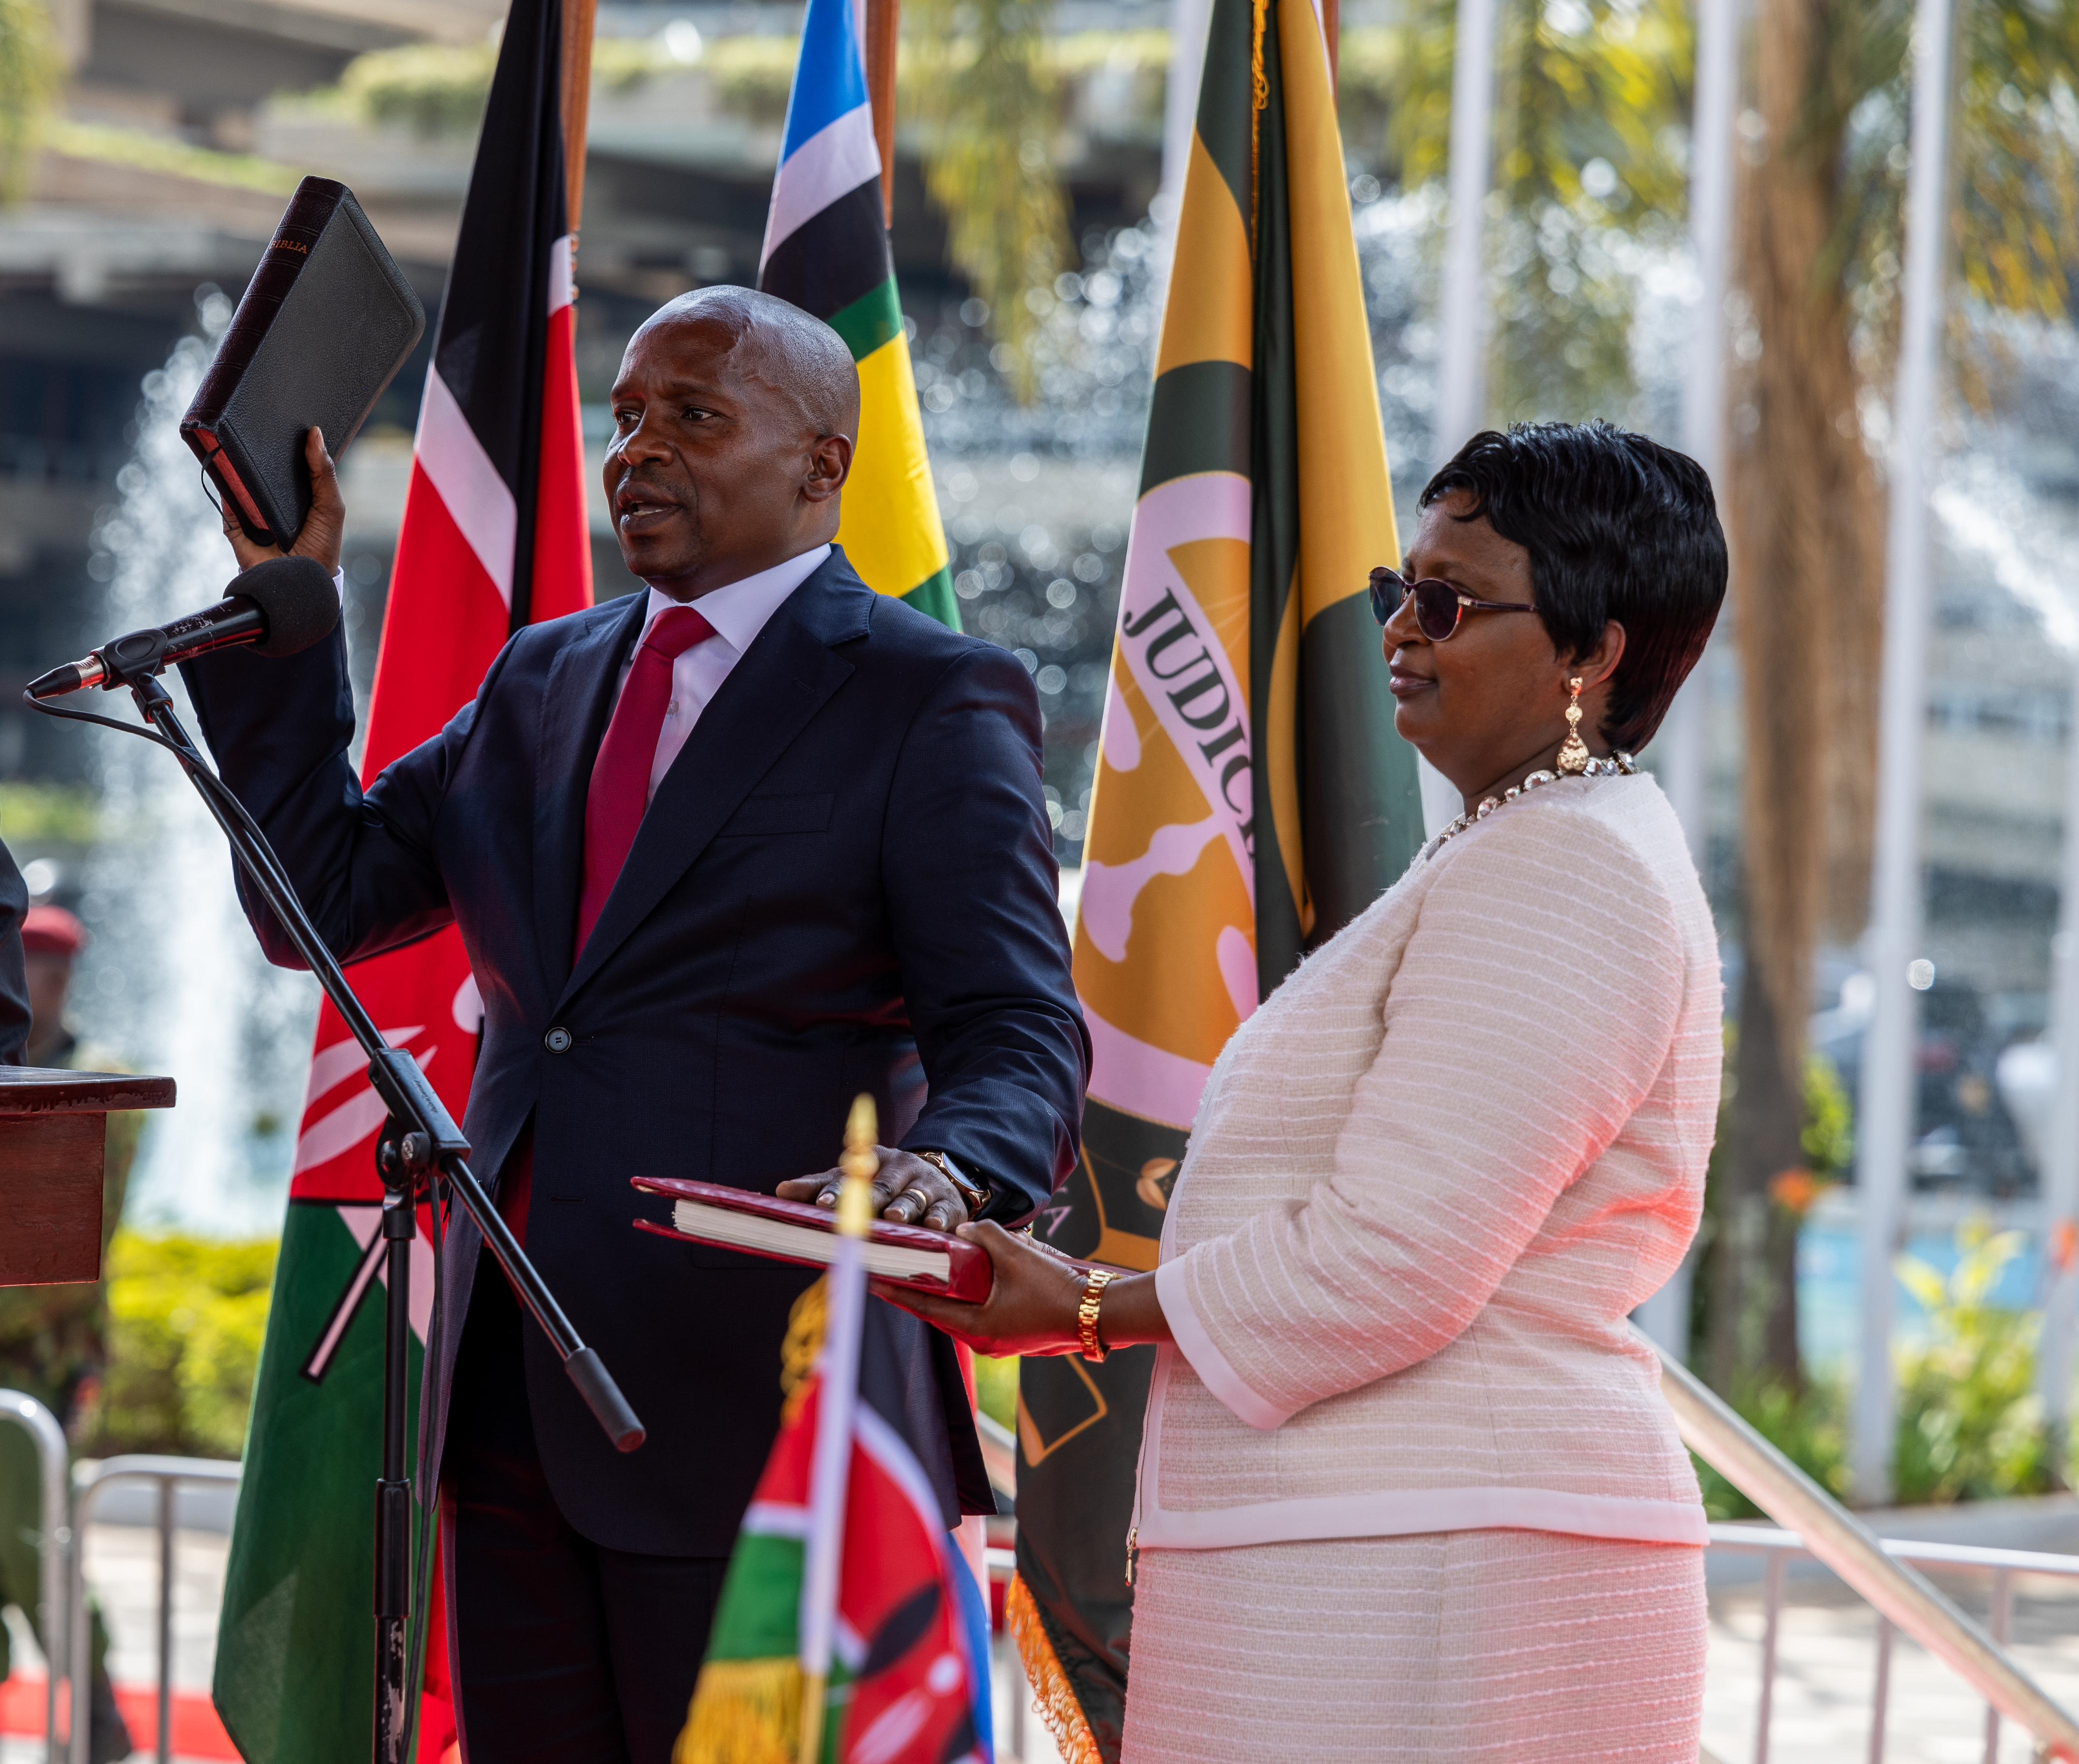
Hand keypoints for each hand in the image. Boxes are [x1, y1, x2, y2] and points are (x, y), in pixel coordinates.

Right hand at [221, 427, 344, 576]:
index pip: (288, 459)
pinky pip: (226, 496)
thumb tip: (315, 434)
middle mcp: (273, 497)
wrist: (298, 582)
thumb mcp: (331, 506)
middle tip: (257, 417)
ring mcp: (251, 507)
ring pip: (240, 476)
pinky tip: (225, 460)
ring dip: (237, 457)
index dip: (287, 438)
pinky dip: (225, 480)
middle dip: (258, 444)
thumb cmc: (321, 545)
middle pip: (261, 464)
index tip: (284, 413)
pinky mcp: (234, 520)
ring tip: (236, 430)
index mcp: (297, 491)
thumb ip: (323, 473)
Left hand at [776, 1146, 970, 1231]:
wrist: (939, 1176)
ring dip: (904, 1208)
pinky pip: (944, 1211)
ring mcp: (926, 1185)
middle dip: (870, 1200)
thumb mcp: (854, 1180)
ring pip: (913, 1197)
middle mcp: (900, 1169)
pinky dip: (939, 1218)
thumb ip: (820, 1187)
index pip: (850, 1177)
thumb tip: (780, 1190)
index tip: (822, 1205)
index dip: (836, 1191)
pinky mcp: (949, 1203)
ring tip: (894, 1219)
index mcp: (872, 1162)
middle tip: (857, 1214)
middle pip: (883, 1187)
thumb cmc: (886, 1185)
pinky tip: (933, 1226)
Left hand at [871, 1221, 1092, 1356]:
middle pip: (939, 1313)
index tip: (872, 1280)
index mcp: (977, 1328)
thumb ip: (987, 1236)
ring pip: (961, 1313)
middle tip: (892, 1272)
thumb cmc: (1057, 1290)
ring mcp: (1000, 1340)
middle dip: (916, 1291)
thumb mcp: (1018, 1255)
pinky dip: (968, 1297)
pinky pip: (980, 1314)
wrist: (1099, 1314)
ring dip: (944, 1294)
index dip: (897, 1292)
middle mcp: (983, 1340)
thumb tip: (964, 1231)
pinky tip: (968, 1279)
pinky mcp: (1015, 1334)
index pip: (925, 1308)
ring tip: (924, 1273)